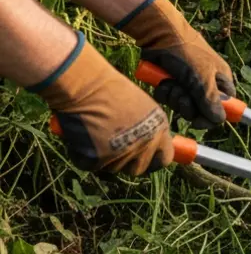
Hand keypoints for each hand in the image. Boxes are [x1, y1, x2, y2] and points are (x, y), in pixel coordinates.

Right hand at [35, 33, 173, 174]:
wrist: (86, 85)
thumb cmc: (111, 90)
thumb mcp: (141, 108)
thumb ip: (147, 128)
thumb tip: (147, 147)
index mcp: (159, 129)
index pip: (165, 158)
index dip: (152, 161)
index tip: (143, 160)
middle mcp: (145, 143)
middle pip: (138, 168)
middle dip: (126, 163)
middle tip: (112, 150)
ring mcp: (123, 153)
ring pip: (113, 168)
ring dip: (104, 158)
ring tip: (95, 134)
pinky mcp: (99, 159)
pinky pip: (91, 165)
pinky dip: (83, 155)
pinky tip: (82, 136)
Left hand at [118, 0, 235, 127]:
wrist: (160, 34)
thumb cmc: (187, 53)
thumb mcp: (202, 78)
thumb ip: (211, 101)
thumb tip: (219, 121)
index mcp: (221, 81)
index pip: (222, 109)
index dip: (210, 116)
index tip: (197, 119)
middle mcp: (206, 84)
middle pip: (199, 110)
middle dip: (186, 105)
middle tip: (180, 93)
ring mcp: (188, 83)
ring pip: (181, 105)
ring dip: (173, 97)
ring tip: (170, 82)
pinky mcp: (172, 82)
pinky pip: (168, 98)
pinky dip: (163, 92)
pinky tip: (162, 80)